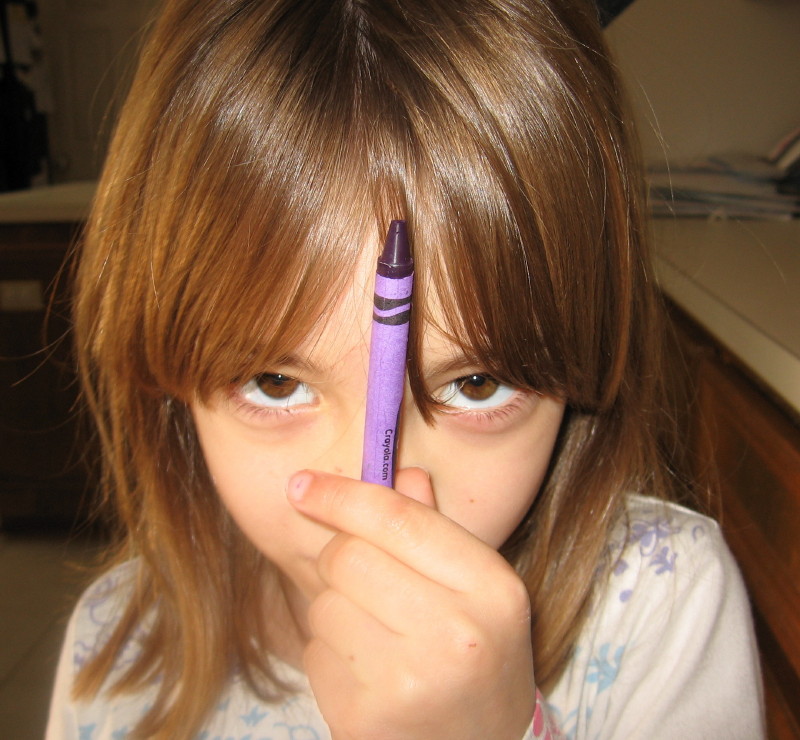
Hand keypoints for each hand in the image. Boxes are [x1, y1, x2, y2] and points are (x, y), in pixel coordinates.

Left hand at [287, 468, 535, 739]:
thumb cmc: (481, 655)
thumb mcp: (477, 587)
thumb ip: (434, 526)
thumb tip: (396, 470)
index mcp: (491, 587)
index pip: (397, 518)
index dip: (341, 495)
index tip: (301, 484)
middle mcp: (456, 633)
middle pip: (347, 556)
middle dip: (340, 558)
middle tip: (364, 581)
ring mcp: (408, 682)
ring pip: (324, 604)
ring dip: (335, 610)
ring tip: (376, 636)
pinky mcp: (364, 720)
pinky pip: (314, 653)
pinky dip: (329, 654)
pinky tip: (367, 673)